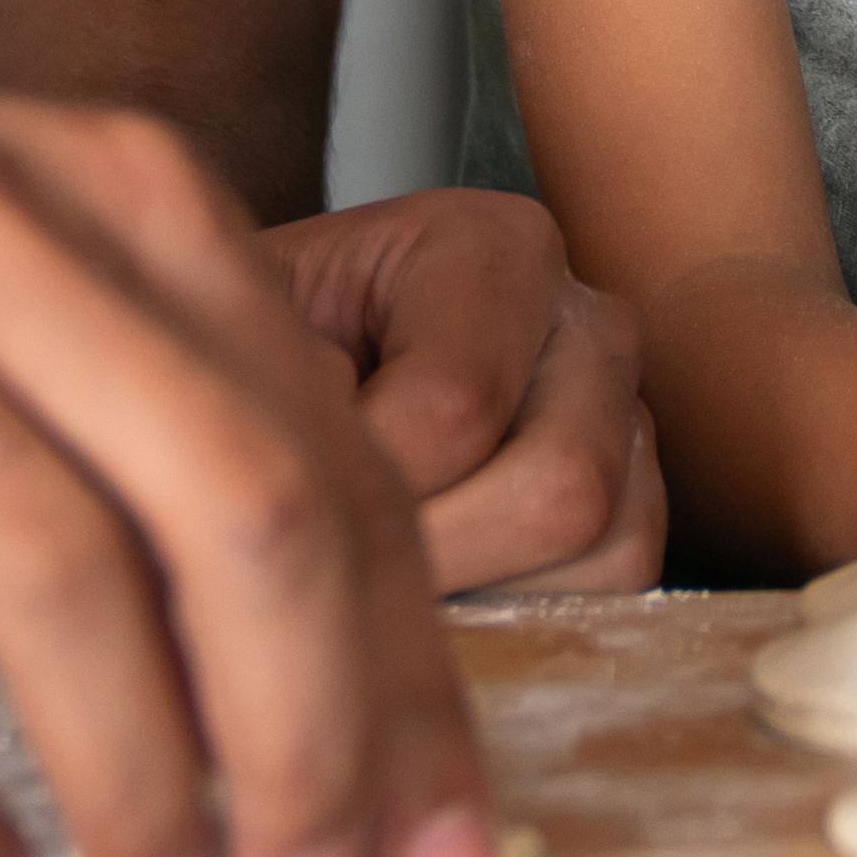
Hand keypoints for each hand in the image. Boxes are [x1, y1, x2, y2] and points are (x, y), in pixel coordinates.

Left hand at [264, 184, 661, 594]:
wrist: (267, 365)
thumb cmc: (236, 353)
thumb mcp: (214, 341)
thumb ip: (250, 387)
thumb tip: (281, 497)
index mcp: (488, 249)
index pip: (455, 407)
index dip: (352, 496)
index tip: (264, 508)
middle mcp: (586, 318)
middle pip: (558, 487)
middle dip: (428, 557)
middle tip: (323, 570)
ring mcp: (628, 411)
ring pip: (607, 545)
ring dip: (483, 588)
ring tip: (371, 576)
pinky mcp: (642, 498)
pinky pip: (625, 588)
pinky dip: (527, 608)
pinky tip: (431, 588)